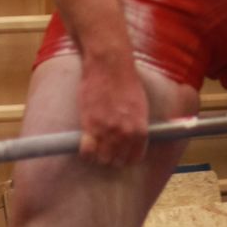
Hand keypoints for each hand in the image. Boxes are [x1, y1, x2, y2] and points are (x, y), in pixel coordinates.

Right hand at [77, 46, 149, 167]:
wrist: (110, 65)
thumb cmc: (126, 81)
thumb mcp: (141, 105)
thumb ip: (138, 124)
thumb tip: (135, 137)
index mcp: (140, 129)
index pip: (135, 158)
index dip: (127, 158)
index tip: (121, 156)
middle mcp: (125, 134)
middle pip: (117, 161)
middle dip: (112, 157)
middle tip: (106, 148)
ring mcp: (107, 131)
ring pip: (102, 159)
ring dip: (98, 155)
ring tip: (96, 146)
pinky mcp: (89, 126)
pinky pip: (87, 152)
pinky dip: (86, 152)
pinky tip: (86, 144)